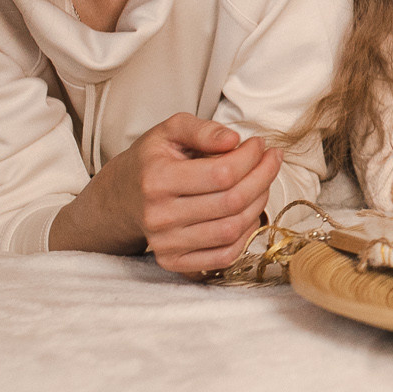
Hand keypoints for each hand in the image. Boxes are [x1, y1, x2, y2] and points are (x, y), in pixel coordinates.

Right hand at [51, 113, 282, 275]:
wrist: (121, 197)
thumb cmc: (152, 160)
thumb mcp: (169, 131)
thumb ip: (201, 129)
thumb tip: (233, 139)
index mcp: (157, 179)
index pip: (222, 173)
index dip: (251, 158)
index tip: (260, 145)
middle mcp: (159, 216)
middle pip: (231, 202)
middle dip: (263, 177)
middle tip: (271, 160)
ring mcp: (165, 243)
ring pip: (232, 229)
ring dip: (258, 204)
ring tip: (262, 183)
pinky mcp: (173, 262)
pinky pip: (224, 256)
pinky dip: (245, 235)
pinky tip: (249, 211)